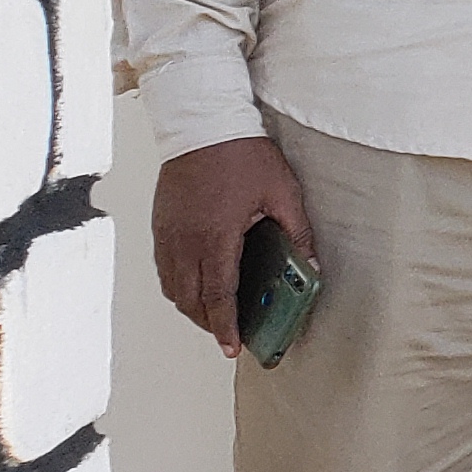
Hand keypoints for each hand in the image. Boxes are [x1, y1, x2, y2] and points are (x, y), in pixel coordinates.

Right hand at [151, 134, 313, 356]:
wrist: (202, 124)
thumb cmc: (243, 155)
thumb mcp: (282, 193)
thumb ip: (298, 233)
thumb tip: (311, 266)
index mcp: (216, 237)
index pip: (218, 295)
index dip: (226, 326)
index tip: (233, 347)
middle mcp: (185, 241)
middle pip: (191, 299)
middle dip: (210, 323)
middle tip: (231, 334)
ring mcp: (167, 234)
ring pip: (173, 287)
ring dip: (192, 306)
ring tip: (217, 315)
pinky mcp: (160, 226)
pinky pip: (164, 269)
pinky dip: (179, 286)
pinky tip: (197, 285)